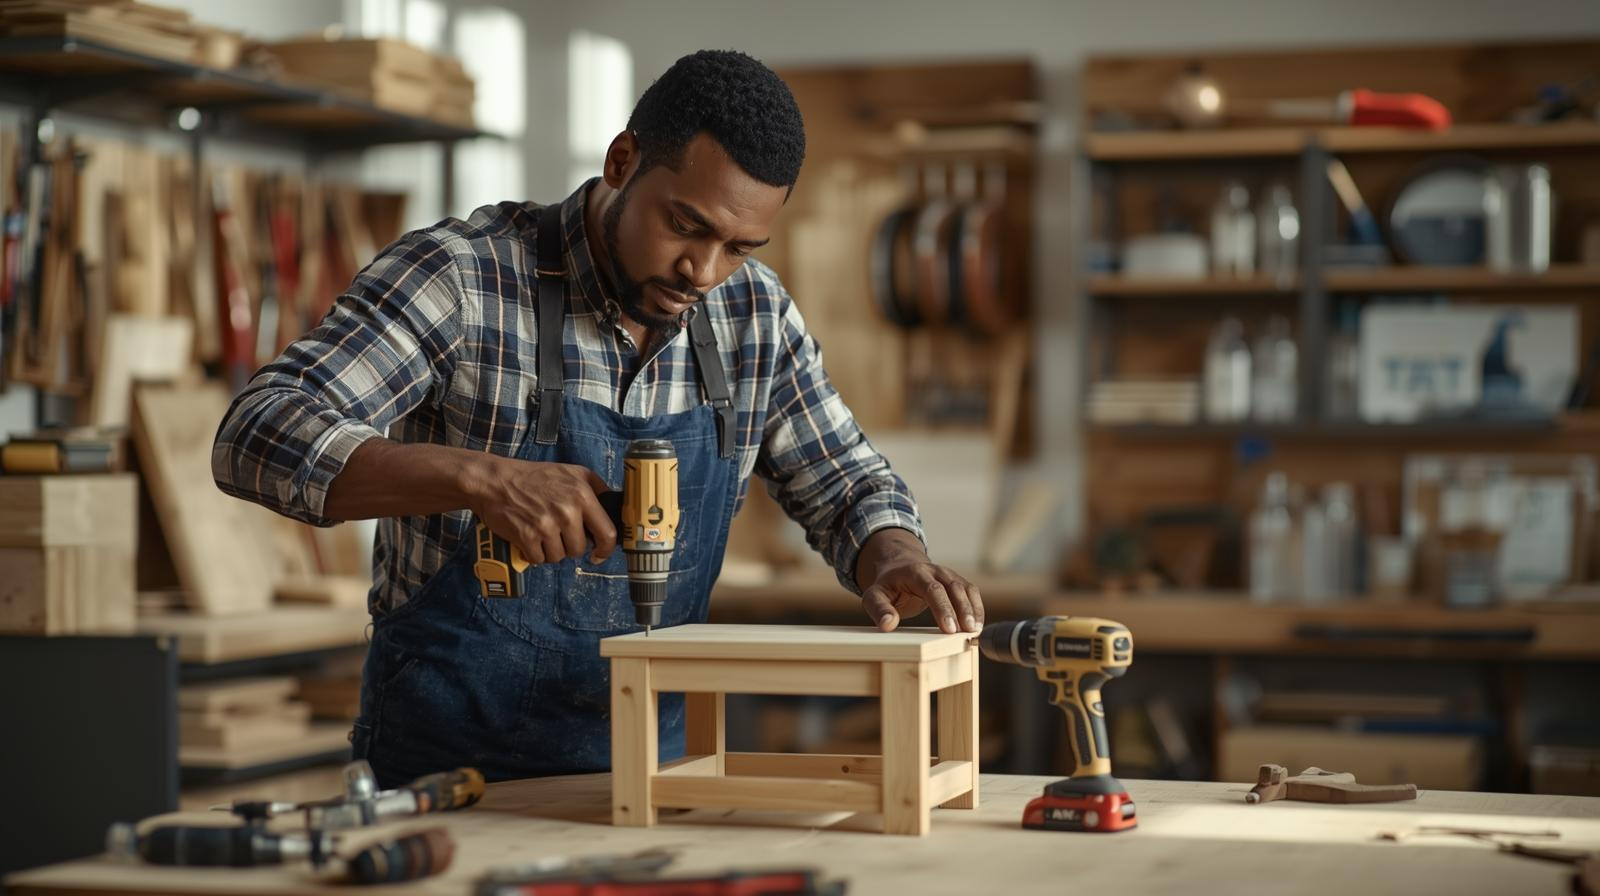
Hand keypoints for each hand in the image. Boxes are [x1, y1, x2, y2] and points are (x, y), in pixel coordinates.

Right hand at [465, 456, 616, 564]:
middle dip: (569, 545)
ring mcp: (547, 525)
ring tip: (540, 532)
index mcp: (582, 494)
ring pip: (559, 556)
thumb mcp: (573, 472)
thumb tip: (613, 510)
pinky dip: (533, 553)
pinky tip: (528, 538)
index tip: (599, 554)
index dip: (606, 549)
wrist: (495, 480)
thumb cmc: (534, 477)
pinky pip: (539, 559)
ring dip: (550, 550)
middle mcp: (567, 511)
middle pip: (579, 549)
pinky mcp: (527, 537)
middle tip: (556, 532)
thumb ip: (597, 489)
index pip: (607, 533)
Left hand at [855, 528, 983, 633]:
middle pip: (953, 588)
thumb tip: (887, 624)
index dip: (942, 608)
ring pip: (966, 589)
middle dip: (962, 610)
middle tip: (967, 632)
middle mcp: (935, 570)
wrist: (899, 566)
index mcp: (915, 572)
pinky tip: (977, 626)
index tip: (949, 629)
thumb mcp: (874, 595)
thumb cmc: (888, 585)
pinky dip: (977, 608)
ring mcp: (948, 575)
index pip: (932, 589)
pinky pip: (971, 592)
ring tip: (974, 632)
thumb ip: (879, 609)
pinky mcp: (957, 582)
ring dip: (973, 610)